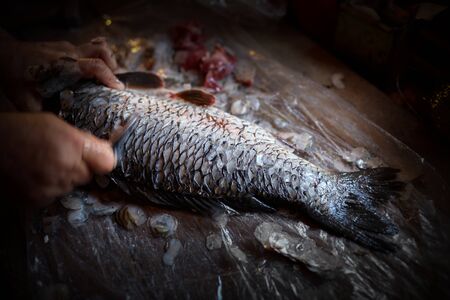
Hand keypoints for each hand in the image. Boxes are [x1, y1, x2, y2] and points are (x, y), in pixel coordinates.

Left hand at [0, 37, 123, 110]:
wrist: (2, 54)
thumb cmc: (14, 77)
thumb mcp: (27, 101)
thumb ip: (46, 115)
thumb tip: (62, 130)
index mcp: (62, 67)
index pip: (94, 65)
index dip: (109, 76)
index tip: (118, 88)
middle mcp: (68, 54)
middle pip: (100, 51)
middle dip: (112, 66)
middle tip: (113, 83)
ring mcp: (66, 47)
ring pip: (96, 46)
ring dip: (105, 60)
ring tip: (106, 75)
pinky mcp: (64, 45)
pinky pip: (86, 48)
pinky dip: (94, 58)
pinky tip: (90, 70)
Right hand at [0, 112, 114, 205]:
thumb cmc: (19, 130)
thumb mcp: (55, 124)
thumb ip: (84, 139)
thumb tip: (106, 149)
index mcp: (73, 144)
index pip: (107, 162)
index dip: (101, 160)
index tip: (97, 158)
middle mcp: (66, 167)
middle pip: (88, 176)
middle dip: (78, 168)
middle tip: (59, 157)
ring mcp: (52, 186)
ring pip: (70, 187)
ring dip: (62, 179)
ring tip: (42, 165)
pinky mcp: (39, 199)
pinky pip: (53, 196)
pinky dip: (47, 189)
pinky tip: (34, 175)